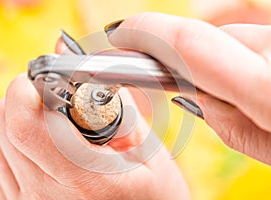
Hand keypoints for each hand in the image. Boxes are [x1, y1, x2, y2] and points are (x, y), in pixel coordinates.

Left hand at [0, 75, 188, 198]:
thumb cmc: (152, 195)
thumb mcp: (147, 150)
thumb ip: (115, 105)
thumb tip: (78, 64)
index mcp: (86, 182)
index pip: (27, 127)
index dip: (26, 91)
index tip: (43, 77)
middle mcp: (47, 197)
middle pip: (6, 126)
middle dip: (28, 97)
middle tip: (59, 98)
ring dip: (24, 117)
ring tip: (58, 124)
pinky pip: (1, 157)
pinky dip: (20, 139)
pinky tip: (49, 144)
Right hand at [106, 12, 270, 164]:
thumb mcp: (265, 146)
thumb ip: (225, 122)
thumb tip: (192, 95)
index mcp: (267, 90)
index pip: (187, 44)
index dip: (144, 32)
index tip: (118, 33)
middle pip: (206, 38)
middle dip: (186, 60)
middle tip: (193, 88)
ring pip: (229, 37)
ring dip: (219, 62)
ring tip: (246, 93)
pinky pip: (249, 39)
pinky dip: (241, 56)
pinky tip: (258, 80)